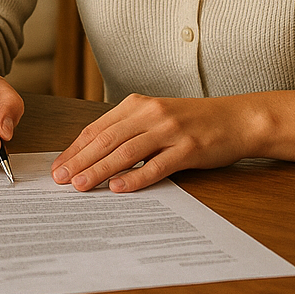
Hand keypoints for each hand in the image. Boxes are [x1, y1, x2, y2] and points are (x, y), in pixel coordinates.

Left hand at [51, 94, 255, 192]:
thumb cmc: (193, 121)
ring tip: (81, 186)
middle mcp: (150, 114)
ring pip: (126, 152)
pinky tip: (119, 188)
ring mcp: (170, 130)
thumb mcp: (156, 117)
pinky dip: (136, 178)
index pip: (97, 129)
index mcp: (137, 104)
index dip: (75, 149)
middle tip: (61, 180)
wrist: (236, 119)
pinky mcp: (188, 148)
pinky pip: (157, 165)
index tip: (58, 167)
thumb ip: (128, 130)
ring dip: (100, 170)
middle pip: (106, 140)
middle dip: (80, 161)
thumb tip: (94, 156)